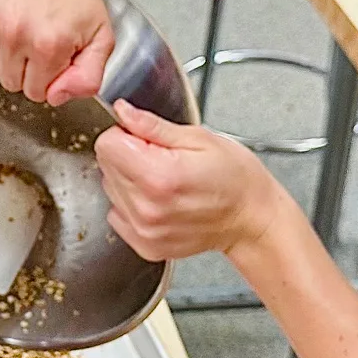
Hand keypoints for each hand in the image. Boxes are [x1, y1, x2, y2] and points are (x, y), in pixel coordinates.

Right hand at [0, 0, 115, 104]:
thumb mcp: (101, 37)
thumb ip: (88, 78)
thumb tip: (55, 97)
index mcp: (49, 46)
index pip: (35, 92)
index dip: (45, 77)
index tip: (50, 55)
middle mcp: (15, 33)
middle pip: (7, 82)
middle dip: (22, 67)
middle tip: (34, 38)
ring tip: (15, 28)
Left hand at [95, 99, 280, 261]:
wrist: (251, 219)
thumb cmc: (235, 178)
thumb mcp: (199, 139)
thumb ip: (152, 126)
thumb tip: (122, 111)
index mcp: (159, 177)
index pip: (107, 144)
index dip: (126, 134)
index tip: (146, 139)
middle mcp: (146, 208)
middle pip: (106, 167)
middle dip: (128, 156)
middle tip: (163, 160)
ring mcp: (145, 231)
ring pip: (110, 190)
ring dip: (130, 181)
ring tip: (165, 181)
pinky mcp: (145, 245)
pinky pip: (118, 215)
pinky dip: (133, 205)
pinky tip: (160, 201)